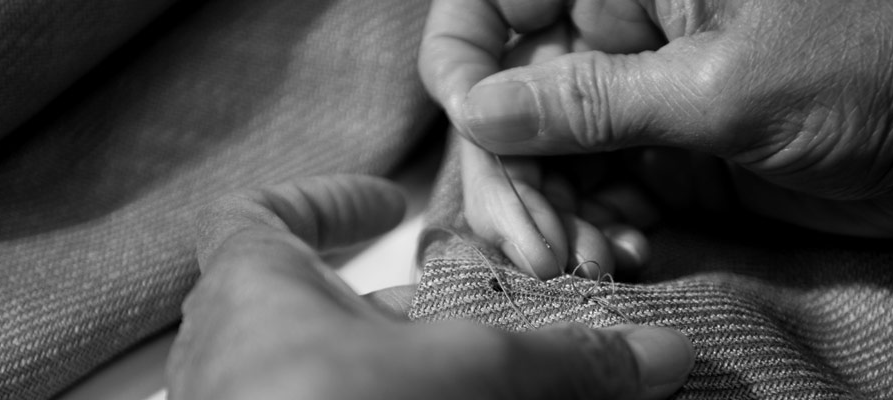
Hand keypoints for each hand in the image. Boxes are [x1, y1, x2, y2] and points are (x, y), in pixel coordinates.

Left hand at [167, 175, 693, 399]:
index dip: (326, 199)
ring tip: (479, 376)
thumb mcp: (464, 373)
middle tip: (477, 313)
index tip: (387, 200)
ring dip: (406, 370)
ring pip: (331, 372)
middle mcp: (233, 351)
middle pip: (319, 304)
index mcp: (251, 288)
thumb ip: (558, 358)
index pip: (260, 214)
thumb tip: (659, 353)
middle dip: (406, 308)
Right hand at [420, 0, 892, 236]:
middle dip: (511, 168)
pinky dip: (597, 227)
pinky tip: (618, 257)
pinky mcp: (677, 150)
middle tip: (537, 244)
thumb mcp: (728, 85)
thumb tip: (481, 110)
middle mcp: (632, 22)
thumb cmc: (883, 65)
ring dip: (551, 211)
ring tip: (583, 263)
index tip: (475, 125)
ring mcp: (652, 91)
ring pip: (550, 148)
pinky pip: (602, 189)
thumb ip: (597, 100)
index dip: (466, 56)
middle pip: (513, 86)